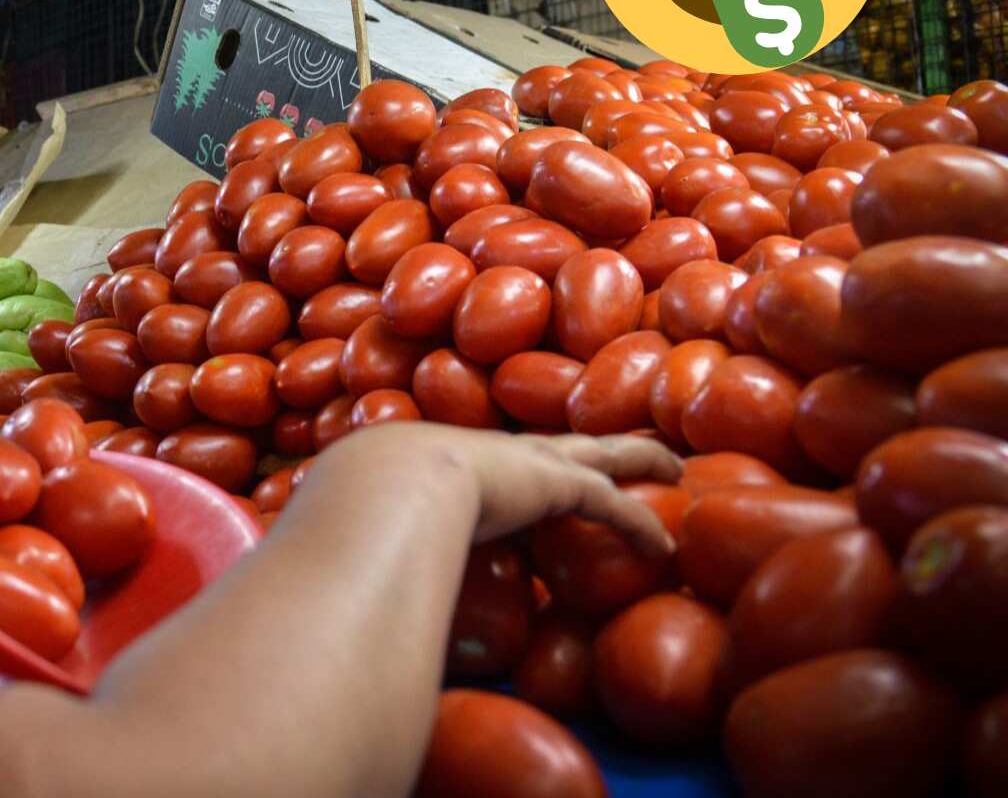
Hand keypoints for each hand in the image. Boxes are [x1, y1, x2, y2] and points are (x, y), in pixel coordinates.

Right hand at [345, 424, 680, 554]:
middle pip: (564, 439)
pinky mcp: (558, 485)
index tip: (541, 474)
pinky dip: (641, 526)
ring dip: (640, 455)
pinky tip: (665, 549)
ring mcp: (533, 462)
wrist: (390, 484)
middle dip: (596, 440)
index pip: (504, 458)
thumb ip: (376, 548)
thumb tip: (359, 592)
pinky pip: (614, 506)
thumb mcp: (371, 522)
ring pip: (604, 452)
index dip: (527, 464)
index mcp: (458, 460)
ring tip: (673, 464)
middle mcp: (501, 452)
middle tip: (629, 443)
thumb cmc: (367, 507)